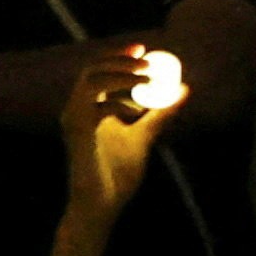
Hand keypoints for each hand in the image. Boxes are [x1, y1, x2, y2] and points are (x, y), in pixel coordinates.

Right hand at [60, 38, 174, 220]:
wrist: (102, 206)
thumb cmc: (117, 176)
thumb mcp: (145, 137)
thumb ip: (159, 115)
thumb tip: (182, 91)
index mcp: (90, 108)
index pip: (100, 71)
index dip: (119, 56)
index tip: (143, 49)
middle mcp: (77, 110)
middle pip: (93, 69)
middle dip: (121, 59)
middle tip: (146, 60)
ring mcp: (73, 120)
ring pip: (90, 81)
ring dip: (119, 75)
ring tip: (145, 78)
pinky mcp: (76, 133)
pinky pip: (93, 106)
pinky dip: (116, 102)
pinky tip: (134, 113)